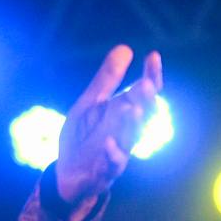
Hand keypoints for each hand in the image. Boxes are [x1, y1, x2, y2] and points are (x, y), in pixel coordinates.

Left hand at [56, 44, 163, 210]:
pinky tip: (108, 144)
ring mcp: (117, 153)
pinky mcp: (104, 172)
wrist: (67, 173)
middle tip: (146, 85)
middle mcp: (126, 131)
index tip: (153, 56)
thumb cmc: (82, 136)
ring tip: (131, 109)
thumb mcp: (89, 104)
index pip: (144, 93)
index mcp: (123, 113)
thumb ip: (106, 80)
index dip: (151, 75)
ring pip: (129, 139)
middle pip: (141, 115)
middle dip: (144, 101)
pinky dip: (111, 156)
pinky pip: (111, 165)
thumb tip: (125, 48)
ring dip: (131, 126)